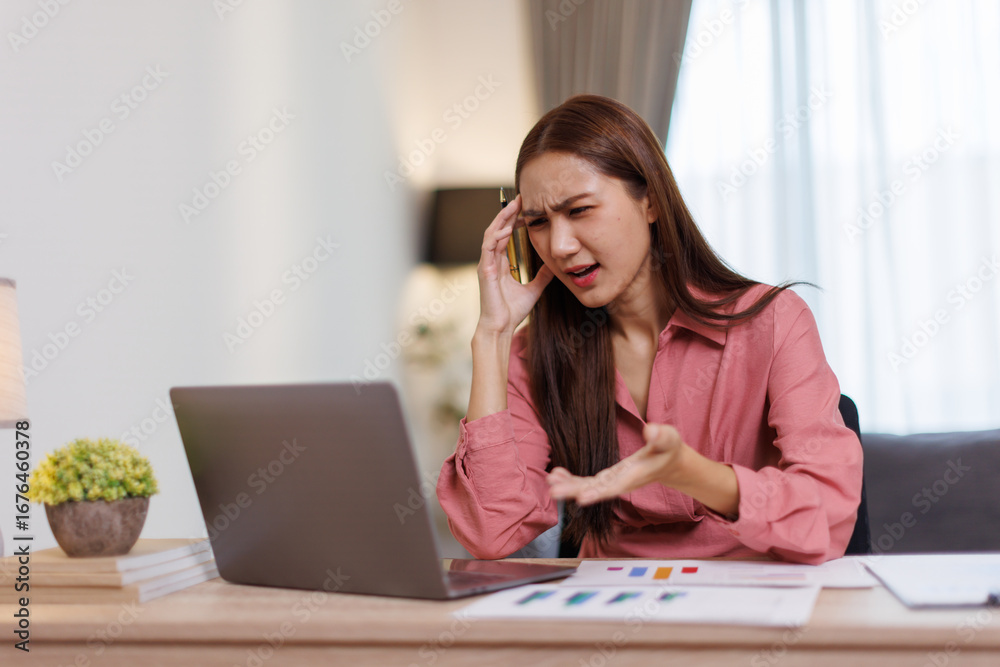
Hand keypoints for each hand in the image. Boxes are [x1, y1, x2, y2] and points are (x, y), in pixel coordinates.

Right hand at [476, 194, 552, 334]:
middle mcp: (491, 260)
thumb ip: (543, 276)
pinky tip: (507, 227)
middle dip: (508, 213)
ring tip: (514, 206)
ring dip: (502, 219)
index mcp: (500, 263)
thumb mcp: (535, 288)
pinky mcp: (484, 270)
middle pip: (498, 229)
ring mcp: (486, 264)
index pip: (505, 234)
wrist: (501, 327)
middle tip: (521, 198)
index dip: (514, 220)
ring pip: (491, 233)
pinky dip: (497, 235)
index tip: (527, 209)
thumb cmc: (513, 311)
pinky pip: (489, 247)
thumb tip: (555, 265)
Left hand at [547, 423, 686, 505]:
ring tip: (549, 481)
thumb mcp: (669, 438)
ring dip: (568, 485)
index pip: (615, 486)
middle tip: (553, 492)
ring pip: (588, 487)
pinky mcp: (608, 477)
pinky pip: (587, 481)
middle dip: (574, 491)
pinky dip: (571, 479)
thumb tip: (651, 430)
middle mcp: (621, 482)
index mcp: (635, 475)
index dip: (598, 492)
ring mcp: (613, 481)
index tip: (581, 498)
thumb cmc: (669, 449)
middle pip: (596, 490)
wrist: (670, 463)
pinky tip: (555, 473)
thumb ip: (662, 436)